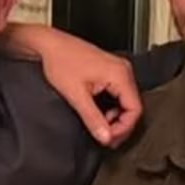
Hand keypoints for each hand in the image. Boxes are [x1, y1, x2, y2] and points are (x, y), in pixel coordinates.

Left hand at [3, 23, 141, 146]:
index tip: (109, 139)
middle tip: (106, 138)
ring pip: (127, 101)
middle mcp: (123, 70)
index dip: (123, 128)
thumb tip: (105, 137)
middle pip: (133, 106)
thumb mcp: (76, 95)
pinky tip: (100, 114)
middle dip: (120, 125)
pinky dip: (112, 107)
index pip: (135, 109)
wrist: (49, 45)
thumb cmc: (60, 61)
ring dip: (116, 117)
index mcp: (119, 74)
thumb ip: (92, 118)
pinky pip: (119, 94)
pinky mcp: (111, 71)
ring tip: (101, 127)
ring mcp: (118, 69)